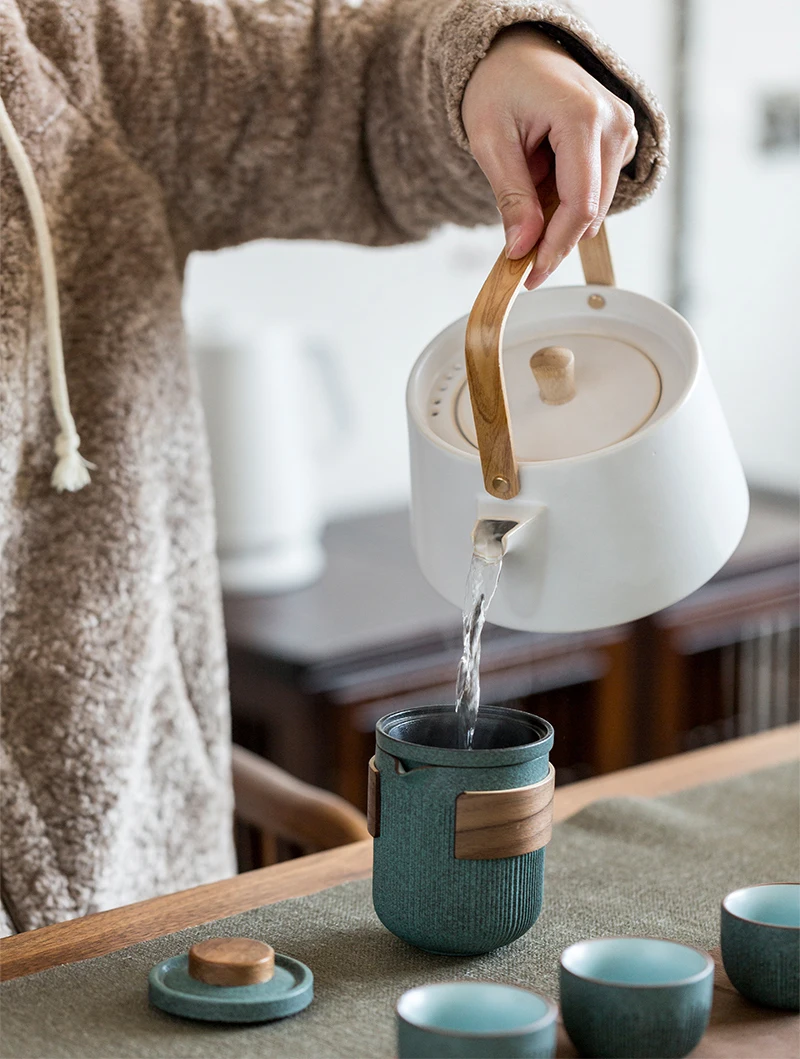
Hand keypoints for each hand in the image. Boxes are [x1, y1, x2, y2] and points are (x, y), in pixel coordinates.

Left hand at [462, 26, 637, 287]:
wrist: (516, 50)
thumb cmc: (499, 85)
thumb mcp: (490, 142)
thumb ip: (511, 197)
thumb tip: (523, 249)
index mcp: (583, 118)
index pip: (579, 205)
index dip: (555, 248)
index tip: (530, 276)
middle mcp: (615, 123)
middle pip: (592, 212)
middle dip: (555, 240)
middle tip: (517, 255)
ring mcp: (624, 129)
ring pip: (597, 206)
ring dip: (560, 216)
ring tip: (528, 190)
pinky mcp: (621, 138)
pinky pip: (598, 190)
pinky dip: (570, 200)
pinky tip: (545, 180)